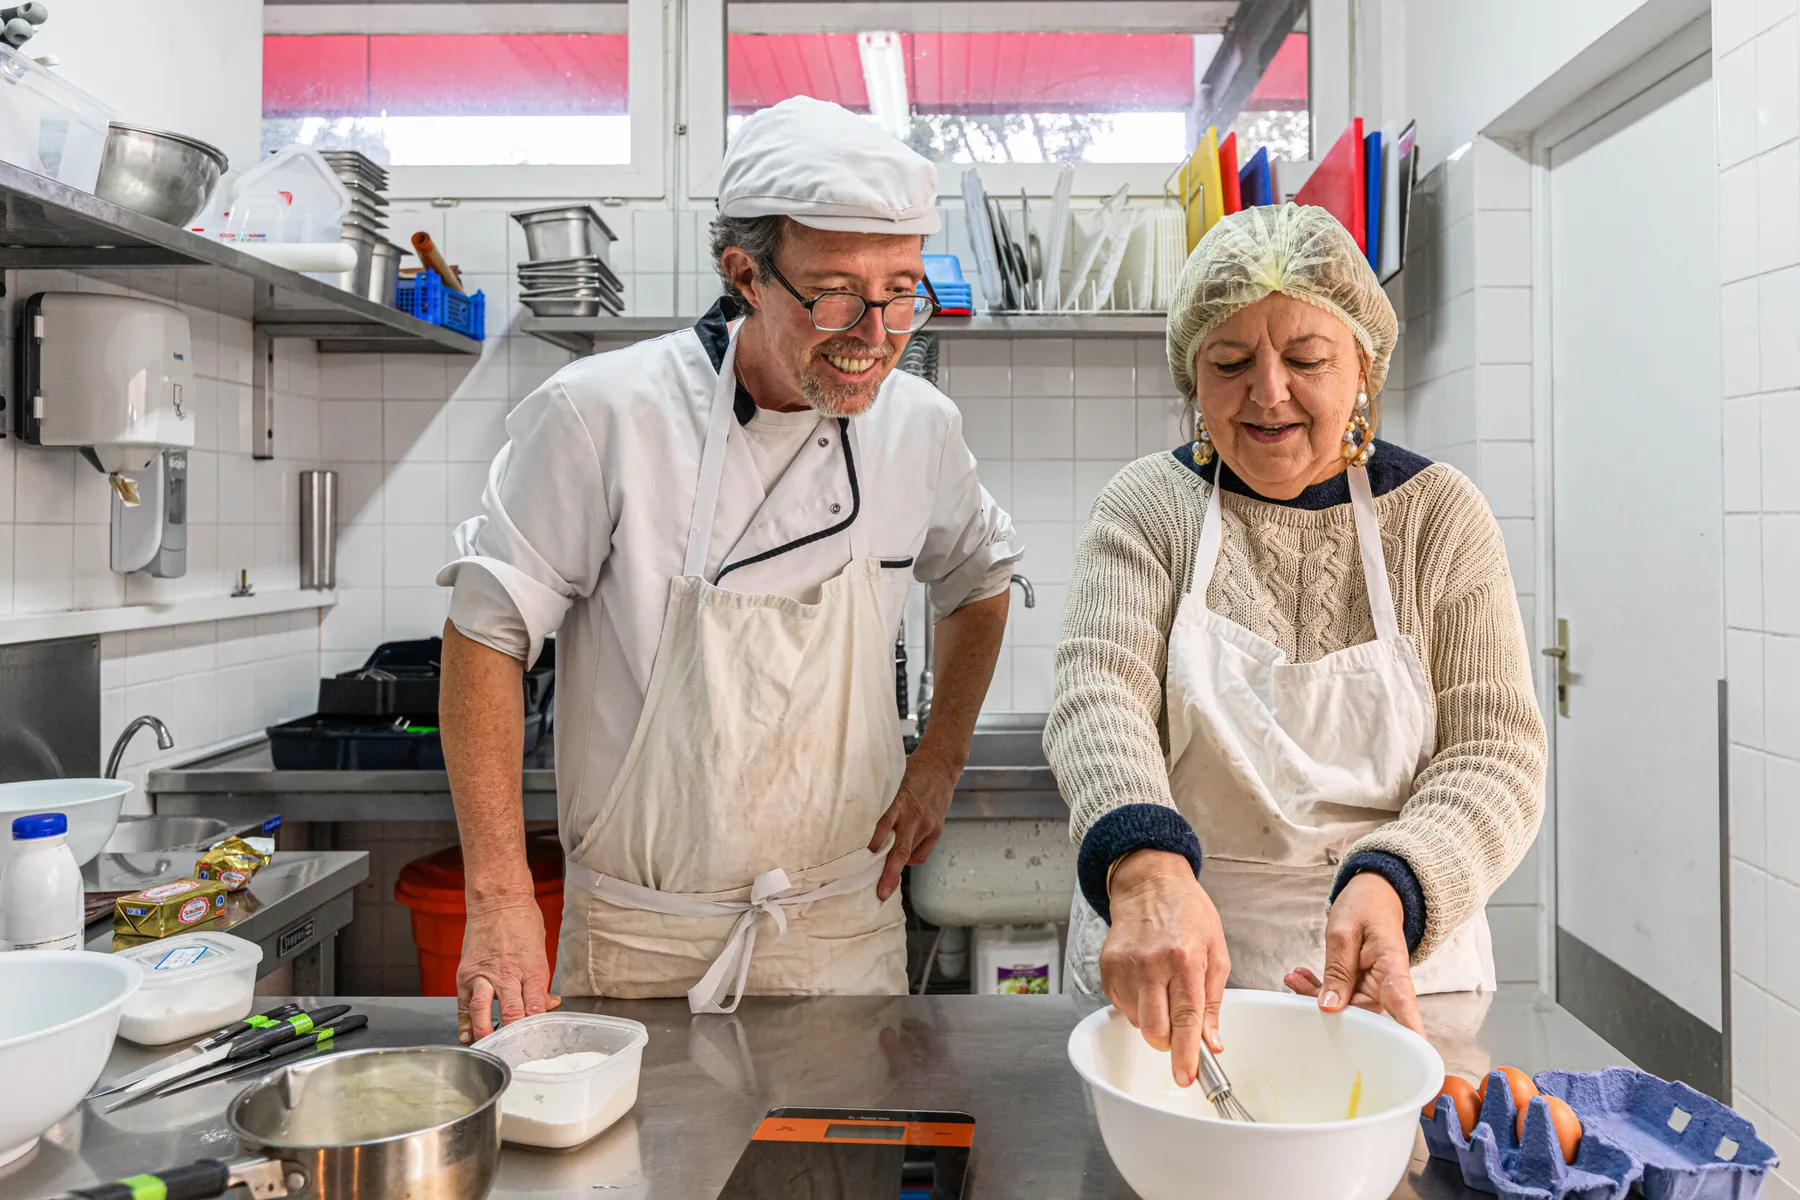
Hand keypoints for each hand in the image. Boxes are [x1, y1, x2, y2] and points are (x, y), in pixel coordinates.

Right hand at [456, 897, 560, 1043]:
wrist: (497, 901)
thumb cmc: (523, 924)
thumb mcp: (541, 953)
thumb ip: (541, 985)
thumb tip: (548, 1006)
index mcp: (532, 970)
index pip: (536, 1008)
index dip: (537, 1029)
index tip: (537, 1044)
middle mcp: (507, 975)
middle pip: (512, 1013)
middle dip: (514, 1036)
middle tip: (515, 1053)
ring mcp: (483, 975)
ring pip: (483, 1011)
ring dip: (486, 1033)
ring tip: (490, 1048)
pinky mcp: (465, 975)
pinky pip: (463, 1005)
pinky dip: (465, 1023)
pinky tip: (469, 1037)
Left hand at [868, 753, 957, 900]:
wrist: (941, 766)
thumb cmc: (910, 773)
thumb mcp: (891, 782)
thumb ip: (879, 803)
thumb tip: (857, 825)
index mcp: (898, 801)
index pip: (882, 826)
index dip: (872, 844)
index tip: (860, 860)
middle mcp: (913, 815)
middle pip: (899, 850)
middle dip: (890, 873)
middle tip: (881, 892)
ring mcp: (927, 825)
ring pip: (909, 855)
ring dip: (896, 864)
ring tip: (885, 869)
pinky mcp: (936, 830)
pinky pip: (921, 854)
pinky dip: (911, 858)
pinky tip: (905, 852)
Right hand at [1100, 850, 1229, 1087]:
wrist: (1149, 883)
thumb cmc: (1188, 912)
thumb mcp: (1216, 951)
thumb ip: (1213, 1001)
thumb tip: (1212, 1041)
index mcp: (1185, 959)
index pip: (1186, 1018)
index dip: (1186, 1054)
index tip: (1186, 1077)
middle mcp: (1152, 963)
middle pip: (1155, 1029)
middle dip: (1168, 1044)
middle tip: (1179, 1036)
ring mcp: (1125, 965)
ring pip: (1138, 1021)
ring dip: (1153, 1020)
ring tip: (1163, 991)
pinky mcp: (1107, 967)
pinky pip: (1121, 1006)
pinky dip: (1136, 1005)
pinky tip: (1146, 983)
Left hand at [1283, 872, 1423, 1035]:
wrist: (1375, 895)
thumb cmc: (1366, 906)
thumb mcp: (1343, 931)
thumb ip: (1338, 969)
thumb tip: (1330, 1008)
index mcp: (1393, 966)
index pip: (1403, 1003)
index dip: (1407, 1031)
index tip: (1413, 1056)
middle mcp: (1389, 985)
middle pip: (1362, 1014)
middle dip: (1327, 1007)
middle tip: (1298, 985)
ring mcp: (1376, 989)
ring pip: (1347, 1008)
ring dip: (1318, 996)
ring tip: (1296, 977)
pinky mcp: (1364, 988)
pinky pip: (1342, 998)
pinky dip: (1320, 990)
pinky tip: (1303, 978)